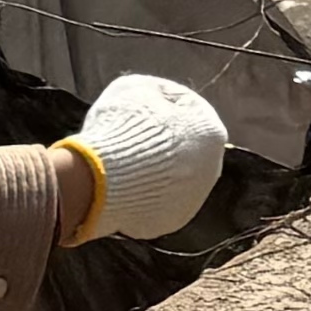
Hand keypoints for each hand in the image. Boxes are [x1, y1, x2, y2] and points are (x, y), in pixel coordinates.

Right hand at [61, 73, 229, 244]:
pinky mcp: (169, 222)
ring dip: (152, 172)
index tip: (134, 113)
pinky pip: (156, 203)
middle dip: (160, 143)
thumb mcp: (135, 88)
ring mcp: (191, 199)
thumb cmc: (120, 128)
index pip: (187, 112)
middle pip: (183, 149)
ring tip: (121, 165)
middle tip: (128, 139)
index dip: (158, 109)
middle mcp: (210, 169)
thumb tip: (159, 102)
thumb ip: (155, 93)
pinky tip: (121, 187)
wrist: (99, 181)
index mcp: (211, 132)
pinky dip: (142, 195)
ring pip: (172, 180)